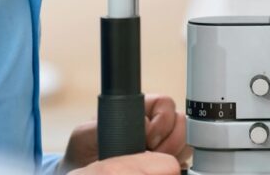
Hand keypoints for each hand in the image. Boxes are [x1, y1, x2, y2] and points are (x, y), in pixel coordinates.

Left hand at [59, 94, 191, 172]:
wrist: (84, 174)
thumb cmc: (83, 154)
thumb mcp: (86, 135)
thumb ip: (108, 123)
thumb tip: (143, 126)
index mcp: (138, 111)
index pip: (165, 103)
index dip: (162, 120)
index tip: (149, 139)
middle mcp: (155, 125)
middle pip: (181, 121)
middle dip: (170, 140)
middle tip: (151, 151)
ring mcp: (164, 144)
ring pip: (186, 141)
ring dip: (172, 153)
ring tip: (150, 161)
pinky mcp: (167, 162)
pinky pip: (185, 159)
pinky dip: (176, 164)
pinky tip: (157, 169)